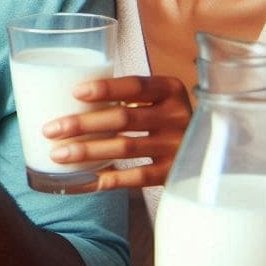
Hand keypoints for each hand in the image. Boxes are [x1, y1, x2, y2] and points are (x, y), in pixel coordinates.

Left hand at [39, 75, 191, 191]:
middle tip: (50, 129)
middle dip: (82, 124)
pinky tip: (81, 180)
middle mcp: (177, 116)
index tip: (75, 92)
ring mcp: (177, 147)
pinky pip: (134, 178)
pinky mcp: (174, 174)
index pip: (136, 85)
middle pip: (123, 118)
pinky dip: (105, 179)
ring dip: (87, 151)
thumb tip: (67, 97)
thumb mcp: (158, 99)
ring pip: (125, 148)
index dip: (106, 88)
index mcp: (170, 90)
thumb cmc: (168, 117)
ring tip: (57, 154)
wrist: (215, 149)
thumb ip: (127, 96)